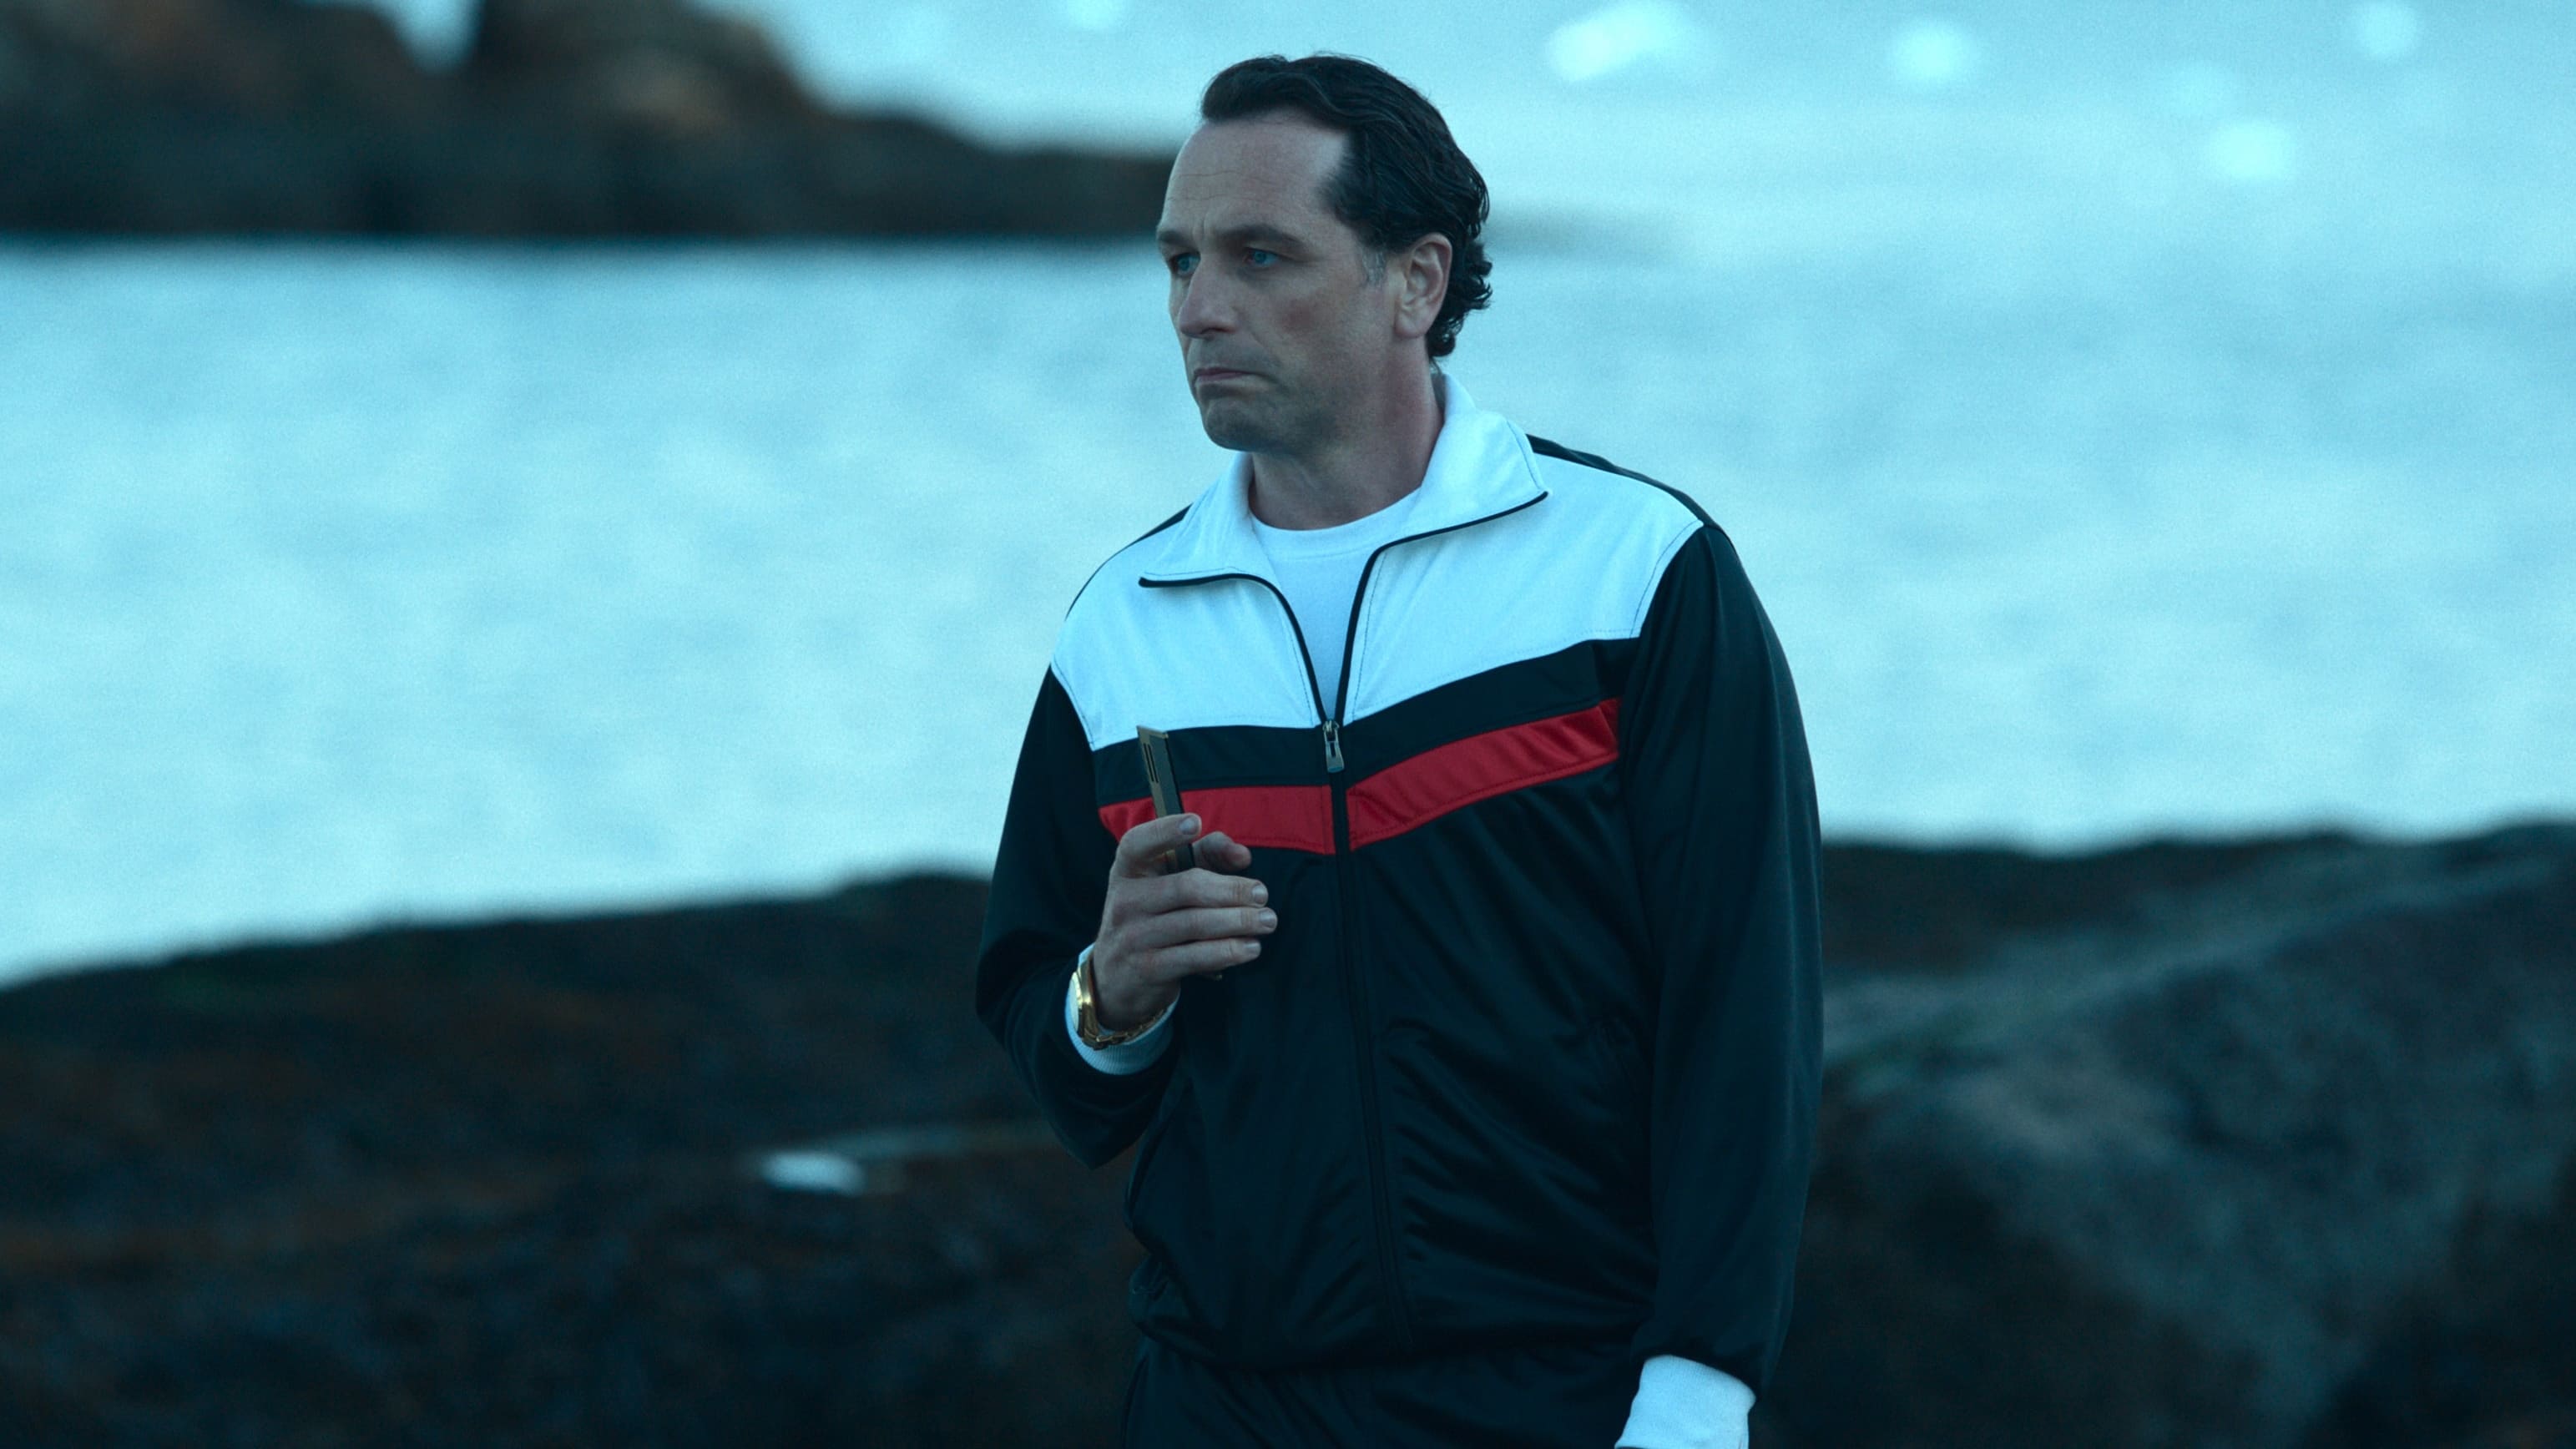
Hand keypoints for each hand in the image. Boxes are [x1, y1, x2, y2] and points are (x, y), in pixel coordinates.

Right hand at [1092, 813, 1273, 1030]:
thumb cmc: (1155, 918)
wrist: (1117, 977)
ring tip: (1267, 921)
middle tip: (1262, 894)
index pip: (1137, 844)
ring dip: (1238, 922)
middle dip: (1231, 889)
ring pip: (1194, 924)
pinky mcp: (1148, 969)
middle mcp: (1125, 901)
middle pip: (1185, 887)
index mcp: (1128, 871)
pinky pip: (1194, 957)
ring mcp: (1134, 937)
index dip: (1164, 831)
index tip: (1196, 822)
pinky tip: (1251, 948)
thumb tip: (1241, 855)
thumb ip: (1206, 857)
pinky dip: (1227, 951)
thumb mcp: (1169, 882)